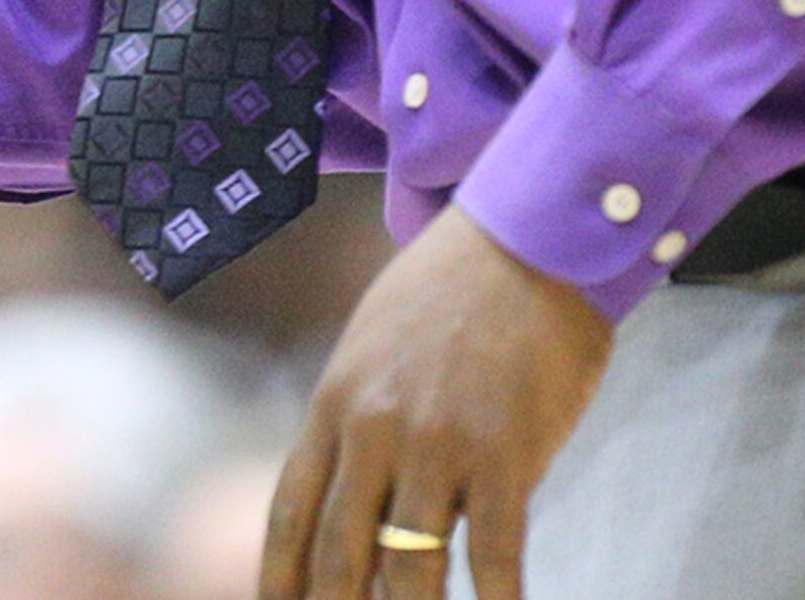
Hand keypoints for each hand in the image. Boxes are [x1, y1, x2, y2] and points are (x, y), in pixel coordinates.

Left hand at [261, 204, 611, 599]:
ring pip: (409, 566)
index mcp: (335, 402)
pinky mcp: (504, 452)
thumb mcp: (372, 346)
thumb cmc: (449, 293)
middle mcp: (374, 429)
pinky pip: (494, 554)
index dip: (280, 581)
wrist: (525, 239)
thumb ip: (356, 421)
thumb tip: (357, 501)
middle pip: (340, 554)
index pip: (290, 514)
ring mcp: (438, 443)